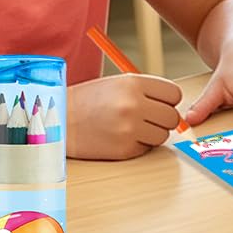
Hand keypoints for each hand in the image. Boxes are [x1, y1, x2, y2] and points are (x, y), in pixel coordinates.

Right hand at [67, 74, 182, 159]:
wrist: (56, 122)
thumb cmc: (88, 101)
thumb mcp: (117, 84)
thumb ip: (147, 92)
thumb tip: (176, 106)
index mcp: (133, 83)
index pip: (174, 94)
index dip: (168, 101)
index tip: (157, 104)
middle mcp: (133, 105)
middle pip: (172, 117)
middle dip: (161, 119)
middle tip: (144, 119)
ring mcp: (129, 128)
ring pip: (162, 135)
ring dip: (151, 134)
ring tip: (129, 127)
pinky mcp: (123, 149)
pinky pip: (146, 149)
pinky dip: (137, 145)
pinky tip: (118, 137)